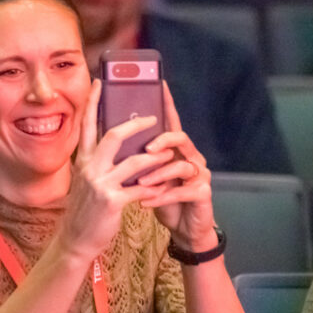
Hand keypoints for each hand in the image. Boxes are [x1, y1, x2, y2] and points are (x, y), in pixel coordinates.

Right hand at [55, 79, 171, 259]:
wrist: (76, 240)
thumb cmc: (85, 209)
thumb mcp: (85, 180)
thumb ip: (96, 161)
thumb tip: (111, 142)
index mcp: (83, 160)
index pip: (86, 124)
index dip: (93, 101)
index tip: (100, 81)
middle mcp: (89, 168)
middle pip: (114, 136)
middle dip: (136, 124)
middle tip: (152, 117)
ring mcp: (101, 185)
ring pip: (134, 162)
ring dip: (156, 156)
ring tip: (169, 152)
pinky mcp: (113, 202)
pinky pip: (141, 189)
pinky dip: (156, 188)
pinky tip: (165, 187)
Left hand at [135, 82, 217, 251]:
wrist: (183, 229)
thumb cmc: (161, 198)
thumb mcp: (146, 176)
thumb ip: (138, 157)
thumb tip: (110, 137)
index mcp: (176, 149)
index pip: (170, 121)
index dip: (166, 103)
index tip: (159, 83)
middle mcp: (190, 157)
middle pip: (179, 138)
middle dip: (162, 141)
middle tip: (145, 148)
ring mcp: (199, 174)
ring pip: (181, 166)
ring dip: (158, 174)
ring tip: (140, 184)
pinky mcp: (202, 193)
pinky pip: (182, 191)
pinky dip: (162, 197)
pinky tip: (145, 202)